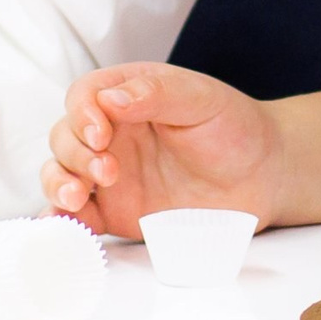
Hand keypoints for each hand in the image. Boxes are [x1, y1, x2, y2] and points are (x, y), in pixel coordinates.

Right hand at [41, 63, 280, 236]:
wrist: (262, 176)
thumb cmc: (234, 128)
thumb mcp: (201, 99)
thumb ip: (156, 94)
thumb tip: (110, 100)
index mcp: (128, 96)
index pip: (84, 96)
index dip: (81, 114)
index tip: (99, 134)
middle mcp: (112, 134)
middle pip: (65, 136)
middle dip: (74, 154)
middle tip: (107, 171)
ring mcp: (109, 174)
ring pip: (60, 174)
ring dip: (58, 184)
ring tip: (77, 198)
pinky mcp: (115, 211)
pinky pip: (78, 216)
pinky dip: (63, 221)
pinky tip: (65, 225)